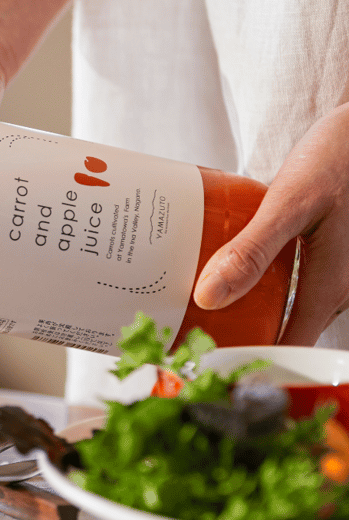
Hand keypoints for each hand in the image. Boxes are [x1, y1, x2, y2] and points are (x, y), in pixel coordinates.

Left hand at [194, 102, 348, 344]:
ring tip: (195, 305)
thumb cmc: (340, 158)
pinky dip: (258, 280)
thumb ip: (252, 250)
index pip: (285, 347)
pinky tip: (227, 267)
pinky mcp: (329, 254)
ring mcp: (336, 272)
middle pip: (284, 328)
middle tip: (185, 332)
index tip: (201, 361)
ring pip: (288, 304)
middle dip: (238, 333)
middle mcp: (338, 289)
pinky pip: (290, 280)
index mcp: (330, 289)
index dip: (245, 359)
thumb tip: (208, 298)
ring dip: (247, 307)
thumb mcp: (291, 202)